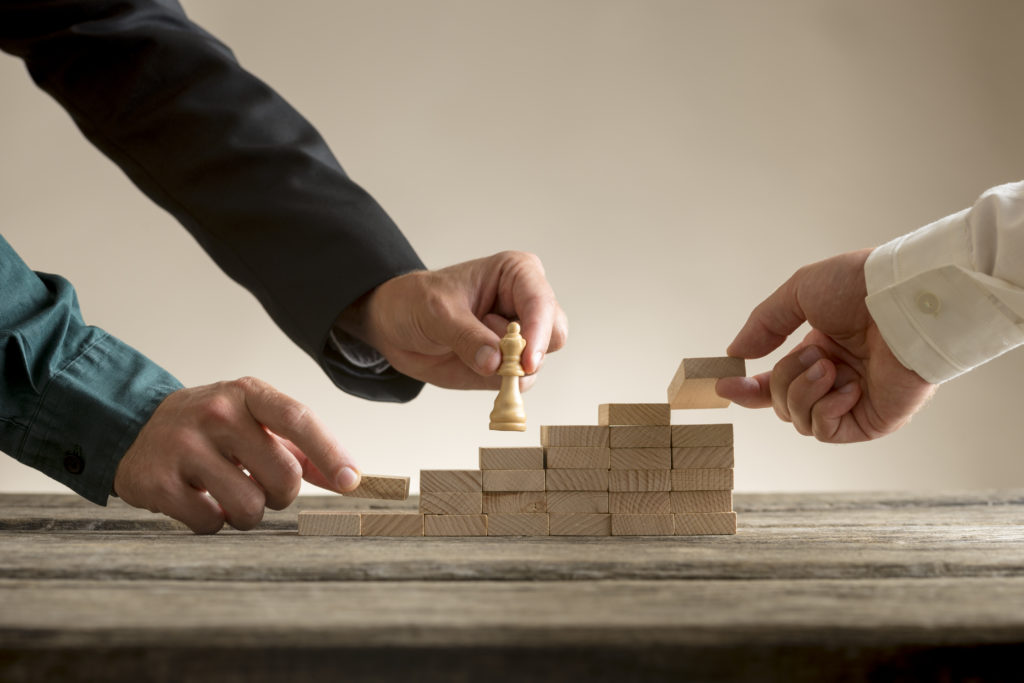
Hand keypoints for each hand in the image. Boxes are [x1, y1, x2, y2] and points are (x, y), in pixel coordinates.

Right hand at [114, 377, 359, 533]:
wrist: (134, 428)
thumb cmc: (212, 429)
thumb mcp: (255, 422)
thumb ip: (301, 449)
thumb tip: (347, 479)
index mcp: (246, 394)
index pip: (298, 419)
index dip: (330, 452)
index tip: (351, 481)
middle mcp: (216, 414)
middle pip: (283, 475)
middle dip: (282, 493)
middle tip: (261, 485)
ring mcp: (183, 446)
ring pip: (250, 506)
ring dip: (248, 513)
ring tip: (228, 492)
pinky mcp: (157, 482)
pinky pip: (211, 523)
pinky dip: (213, 522)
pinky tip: (199, 499)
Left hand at [340, 251, 568, 389]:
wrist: (394, 325)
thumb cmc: (415, 302)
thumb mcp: (436, 313)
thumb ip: (467, 338)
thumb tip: (497, 364)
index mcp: (516, 274)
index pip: (542, 304)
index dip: (538, 333)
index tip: (525, 362)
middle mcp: (526, 303)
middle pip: (554, 335)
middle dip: (526, 354)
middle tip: (491, 360)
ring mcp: (520, 335)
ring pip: (537, 363)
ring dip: (504, 369)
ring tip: (465, 350)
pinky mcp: (509, 363)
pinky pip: (518, 382)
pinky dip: (498, 384)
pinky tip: (469, 365)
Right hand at [716, 248, 936, 441]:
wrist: (903, 300)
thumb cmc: (859, 287)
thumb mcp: (797, 292)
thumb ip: (763, 324)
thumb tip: (735, 353)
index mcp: (820, 349)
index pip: (774, 381)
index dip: (748, 388)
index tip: (724, 384)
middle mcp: (835, 377)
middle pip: (780, 402)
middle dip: (782, 380)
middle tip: (812, 355)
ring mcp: (854, 401)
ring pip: (799, 419)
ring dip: (804, 391)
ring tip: (830, 365)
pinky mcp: (872, 421)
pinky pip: (827, 430)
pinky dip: (827, 408)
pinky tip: (847, 385)